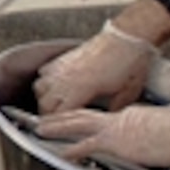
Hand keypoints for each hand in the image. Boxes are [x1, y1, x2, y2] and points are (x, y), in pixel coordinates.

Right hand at [34, 21, 155, 114]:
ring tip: (52, 104)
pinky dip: (45, 81)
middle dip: (48, 115)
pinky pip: (43, 73)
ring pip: (39, 89)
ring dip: (44, 99)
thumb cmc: (129, 62)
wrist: (127, 37)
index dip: (60, 126)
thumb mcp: (128, 92)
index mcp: (82, 90)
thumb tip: (109, 117)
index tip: (61, 132)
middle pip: (44, 104)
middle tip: (56, 122)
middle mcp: (67, 78)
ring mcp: (63, 67)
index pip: (60, 114)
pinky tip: (53, 84)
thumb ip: (115, 108)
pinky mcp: (64, 58)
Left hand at [34, 99, 169, 169]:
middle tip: (48, 117)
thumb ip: (160, 135)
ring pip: (78, 123)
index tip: (85, 124)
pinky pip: (86, 145)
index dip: (94, 121)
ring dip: (58, 126)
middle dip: (65, 116)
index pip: (108, 118)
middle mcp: (120, 117)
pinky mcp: (115, 141)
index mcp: (134, 114)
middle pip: (85, 114)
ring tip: (42, 129)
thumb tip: (167, 145)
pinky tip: (61, 154)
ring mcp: (115, 128)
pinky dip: (72, 150)